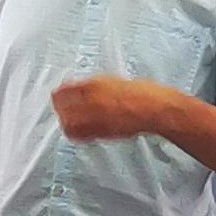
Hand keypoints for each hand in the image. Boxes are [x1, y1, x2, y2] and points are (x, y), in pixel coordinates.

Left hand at [49, 75, 173, 143]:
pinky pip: (81, 135)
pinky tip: (76, 130)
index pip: (65, 89)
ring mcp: (96, 118)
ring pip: (68, 123)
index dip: (60, 92)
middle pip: (62, 107)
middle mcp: (92, 102)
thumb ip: (94, 85)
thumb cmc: (143, 93)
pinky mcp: (103, 132)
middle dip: (59, 106)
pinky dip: (75, 132)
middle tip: (59, 105)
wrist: (156, 109)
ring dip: (65, 120)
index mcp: (95, 85)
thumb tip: (81, 88)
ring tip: (66, 119)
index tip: (59, 92)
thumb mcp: (114, 81)